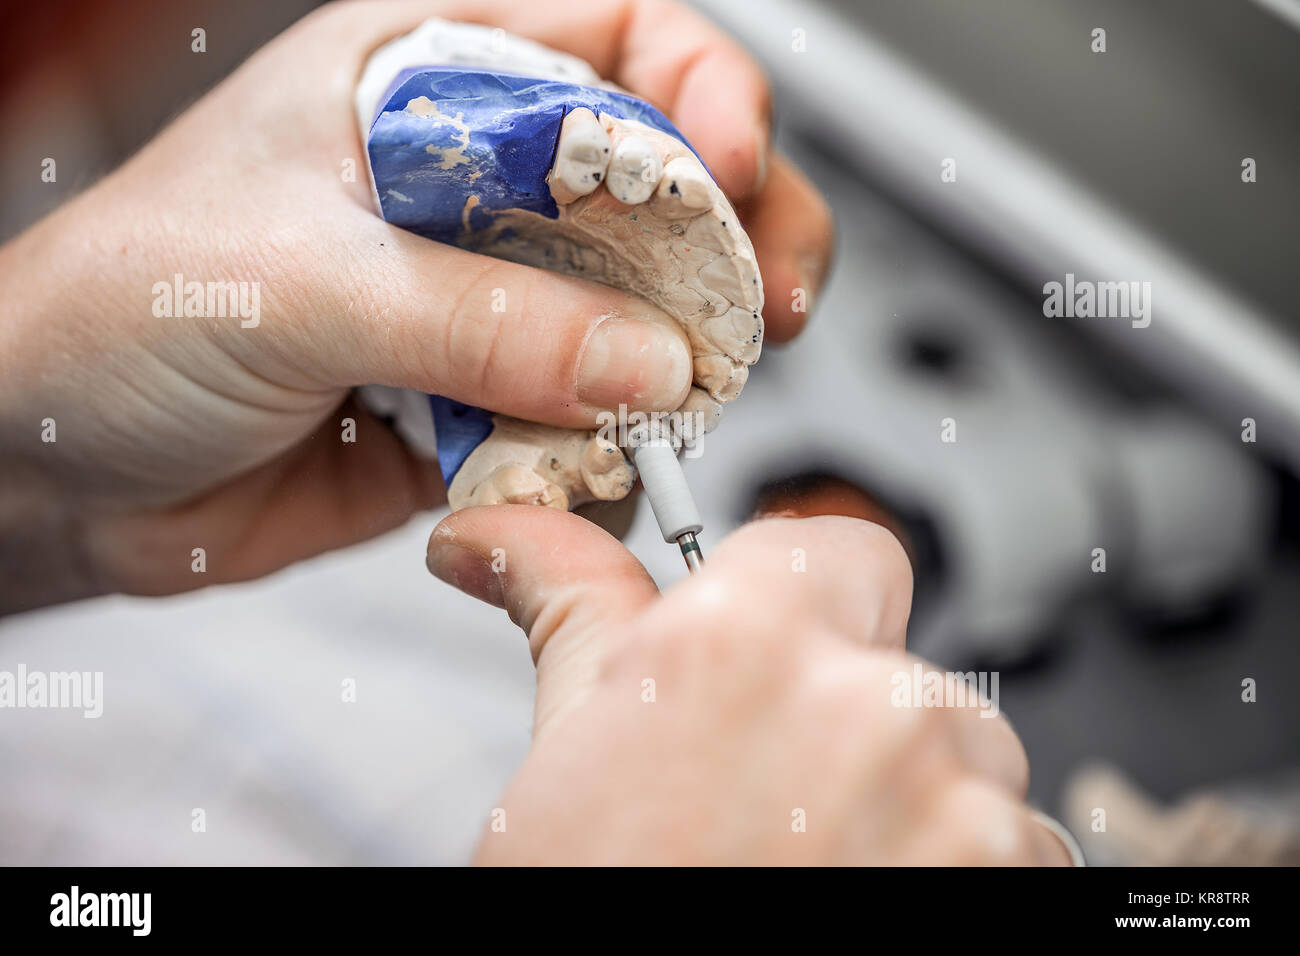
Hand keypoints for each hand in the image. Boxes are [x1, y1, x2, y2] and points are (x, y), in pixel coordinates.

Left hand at [0, 0, 832, 610]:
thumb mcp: (296, 277)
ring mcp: (488, 297)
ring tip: (696, 393)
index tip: (729, 168)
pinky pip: (586, 413)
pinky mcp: (485, 399)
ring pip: (641, 306)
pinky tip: (603, 458)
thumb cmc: (118, 314)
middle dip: (733, 236)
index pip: (612, 44)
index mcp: (422, 81)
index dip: (697, 93)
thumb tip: (643, 357)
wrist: (61, 469)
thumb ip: (476, 315)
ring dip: (685, 352)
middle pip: (661, 182)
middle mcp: (472, 184)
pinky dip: (611, 442)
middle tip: (764, 301)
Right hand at [427, 509, 1072, 864]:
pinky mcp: (1014, 873)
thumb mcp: (567, 759)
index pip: (833, 548)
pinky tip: (862, 895)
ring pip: (960, 757)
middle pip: (895, 663)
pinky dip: (957, 865)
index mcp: (743, 644)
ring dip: (910, 798)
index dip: (802, 601)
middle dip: (846, 717)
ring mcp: (958, 800)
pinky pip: (1012, 837)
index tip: (779, 655)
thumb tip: (495, 538)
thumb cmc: (597, 906)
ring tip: (810, 869)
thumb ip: (573, 609)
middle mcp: (870, 703)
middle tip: (766, 801)